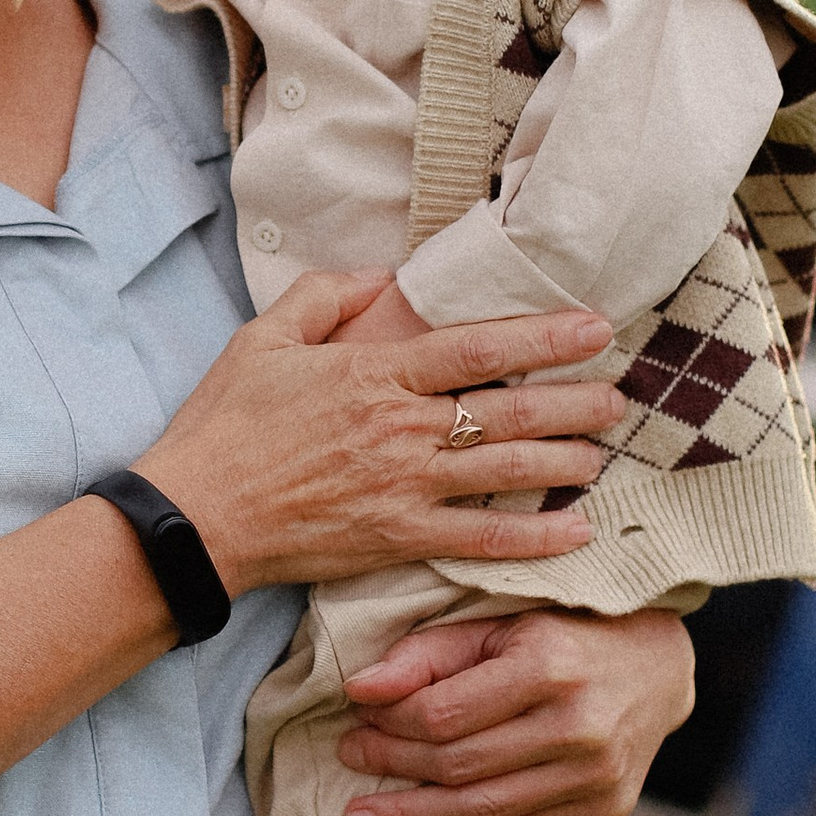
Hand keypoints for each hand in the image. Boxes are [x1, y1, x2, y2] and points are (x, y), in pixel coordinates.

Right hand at [136, 276, 622, 597]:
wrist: (195, 515)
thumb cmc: (224, 425)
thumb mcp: (263, 338)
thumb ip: (323, 296)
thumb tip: (377, 275)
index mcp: (374, 374)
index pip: (477, 350)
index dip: (542, 338)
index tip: (593, 328)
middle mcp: (402, 430)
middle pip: (509, 413)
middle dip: (574, 403)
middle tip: (620, 397)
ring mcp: (404, 488)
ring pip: (506, 473)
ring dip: (565, 462)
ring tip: (606, 452)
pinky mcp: (398, 539)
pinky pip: (481, 540)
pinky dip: (534, 539)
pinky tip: (575, 531)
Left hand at [334, 605, 693, 815]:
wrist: (660, 667)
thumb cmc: (564, 631)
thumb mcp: (499, 620)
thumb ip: (428, 653)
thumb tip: (358, 689)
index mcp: (549, 667)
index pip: (443, 713)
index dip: (389, 722)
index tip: (354, 717)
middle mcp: (579, 727)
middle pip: (459, 764)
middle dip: (392, 767)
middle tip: (348, 760)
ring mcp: (597, 776)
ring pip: (483, 810)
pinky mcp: (605, 809)